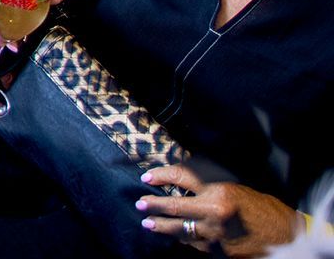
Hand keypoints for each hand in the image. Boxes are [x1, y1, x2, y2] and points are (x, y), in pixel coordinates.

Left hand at [137, 166, 300, 254]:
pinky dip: (183, 239)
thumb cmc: (259, 207)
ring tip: (148, 224)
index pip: (182, 177)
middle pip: (175, 205)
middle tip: (140, 204)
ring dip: (162, 226)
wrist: (284, 234)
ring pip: (181, 229)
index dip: (161, 175)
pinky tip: (174, 237)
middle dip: (154, 205)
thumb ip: (206, 187)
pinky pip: (195, 244)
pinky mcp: (220, 250)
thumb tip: (177, 183)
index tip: (147, 177)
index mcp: (219, 190)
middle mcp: (215, 211)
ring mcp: (216, 233)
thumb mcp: (232, 188)